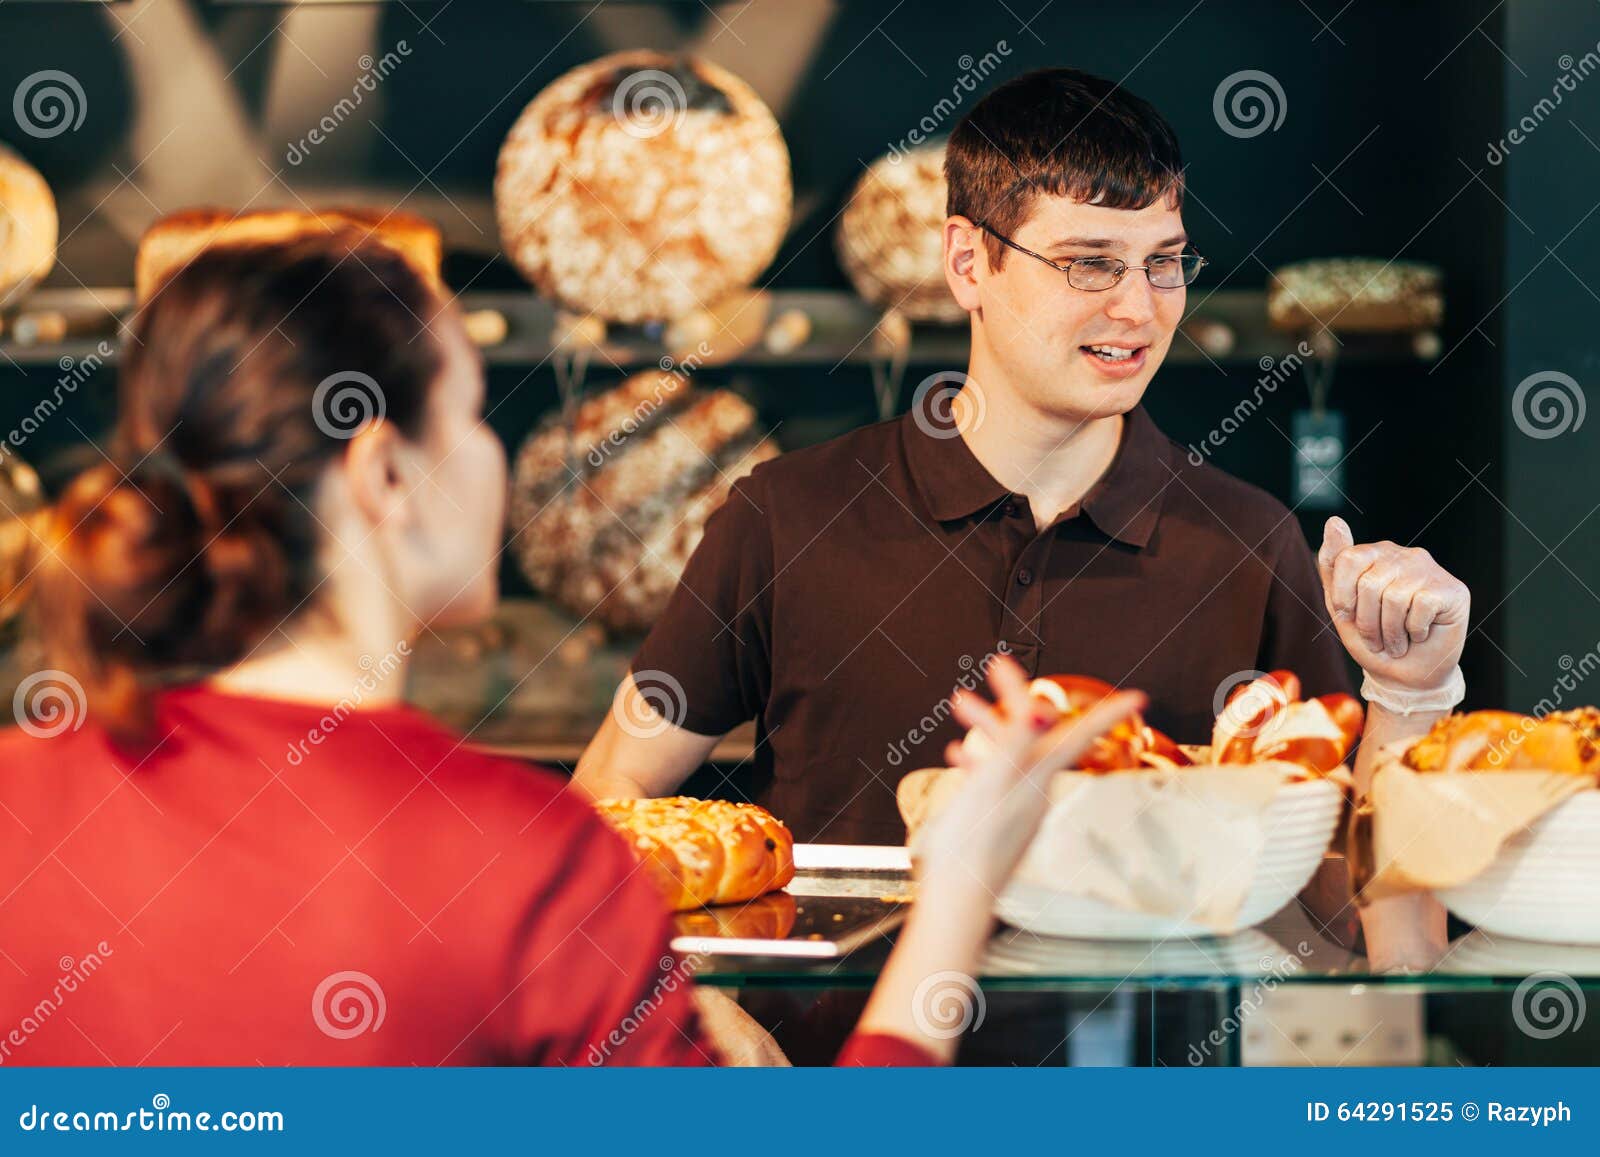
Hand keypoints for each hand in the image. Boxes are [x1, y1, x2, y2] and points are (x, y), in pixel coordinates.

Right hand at [915, 655, 1144, 891]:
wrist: (955, 902)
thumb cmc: (971, 847)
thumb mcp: (993, 787)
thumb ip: (1016, 747)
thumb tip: (1043, 713)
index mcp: (1037, 781)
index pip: (1081, 736)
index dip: (1108, 713)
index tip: (1138, 697)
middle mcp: (1034, 792)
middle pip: (1035, 735)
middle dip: (1014, 698)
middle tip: (996, 665)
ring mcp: (1016, 808)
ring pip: (1009, 752)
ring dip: (987, 725)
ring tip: (958, 702)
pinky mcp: (996, 822)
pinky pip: (993, 779)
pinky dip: (978, 760)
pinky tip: (958, 757)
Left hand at [1316, 516, 1469, 691]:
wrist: (1405, 675)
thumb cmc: (1372, 639)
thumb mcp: (1341, 605)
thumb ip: (1333, 564)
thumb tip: (1334, 520)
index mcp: (1374, 554)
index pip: (1346, 559)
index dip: (1343, 596)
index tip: (1349, 616)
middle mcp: (1403, 555)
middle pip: (1369, 584)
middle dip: (1367, 623)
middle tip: (1377, 638)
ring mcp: (1430, 570)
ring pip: (1394, 598)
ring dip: (1390, 632)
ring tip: (1396, 641)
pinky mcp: (1452, 589)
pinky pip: (1421, 607)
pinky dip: (1414, 631)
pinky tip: (1420, 633)